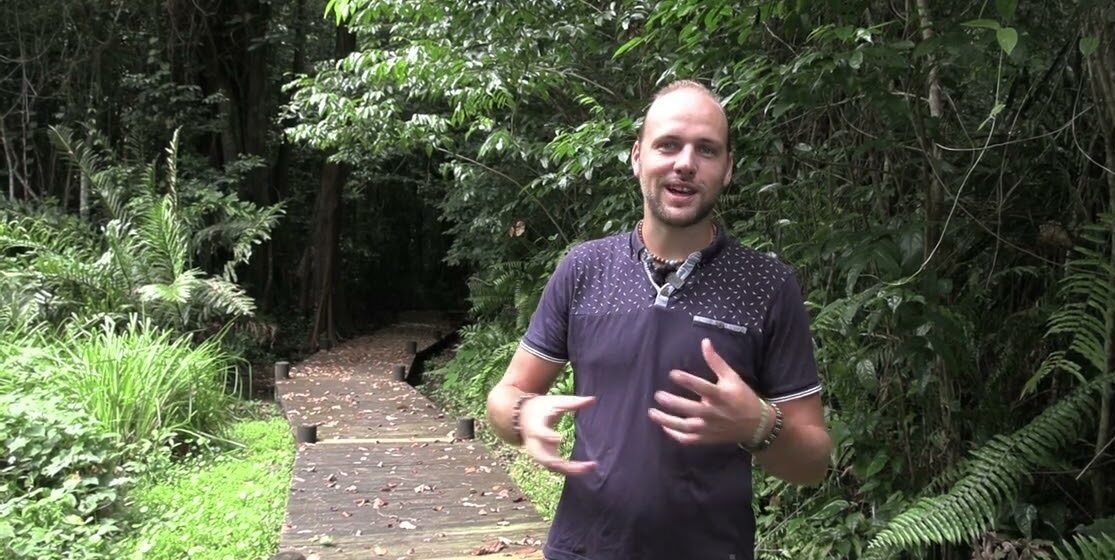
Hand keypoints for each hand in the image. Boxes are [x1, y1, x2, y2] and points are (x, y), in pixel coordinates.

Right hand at [519, 394, 596, 474]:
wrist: (522, 417)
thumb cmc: (541, 407)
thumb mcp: (555, 401)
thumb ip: (573, 403)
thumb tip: (593, 400)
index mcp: (534, 427)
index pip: (538, 433)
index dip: (547, 436)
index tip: (559, 438)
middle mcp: (535, 444)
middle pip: (547, 459)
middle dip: (564, 464)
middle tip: (583, 465)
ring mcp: (539, 454)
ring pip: (554, 467)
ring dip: (572, 470)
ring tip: (591, 467)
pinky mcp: (545, 458)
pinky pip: (558, 468)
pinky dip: (572, 470)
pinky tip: (588, 467)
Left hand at [648, 338, 764, 444]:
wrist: (756, 425)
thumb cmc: (742, 397)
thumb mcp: (732, 377)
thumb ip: (716, 361)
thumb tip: (704, 342)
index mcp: (721, 396)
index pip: (702, 388)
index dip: (687, 381)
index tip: (672, 373)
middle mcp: (714, 414)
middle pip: (690, 409)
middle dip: (673, 403)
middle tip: (658, 395)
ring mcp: (710, 428)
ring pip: (685, 427)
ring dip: (667, 421)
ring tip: (652, 412)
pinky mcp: (707, 438)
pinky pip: (688, 439)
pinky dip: (674, 434)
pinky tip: (664, 426)